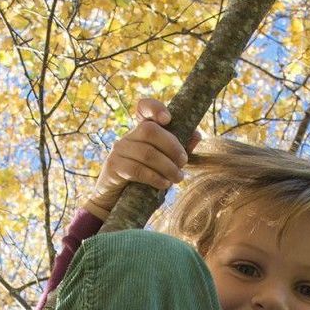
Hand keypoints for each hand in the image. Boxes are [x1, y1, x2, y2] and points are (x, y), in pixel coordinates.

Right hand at [83, 96, 199, 216]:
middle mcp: (128, 136)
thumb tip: (196, 135)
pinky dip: (155, 177)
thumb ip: (178, 150)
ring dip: (167, 166)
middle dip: (172, 146)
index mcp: (141, 131)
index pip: (143, 108)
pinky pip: (137, 169)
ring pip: (146, 152)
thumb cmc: (144, 181)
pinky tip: (164, 184)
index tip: (168, 119)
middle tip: (183, 162)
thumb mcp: (163, 164)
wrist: (116, 202)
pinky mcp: (114, 167)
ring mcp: (119, 150)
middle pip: (150, 130)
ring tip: (177, 178)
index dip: (155, 108)